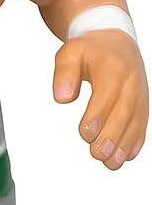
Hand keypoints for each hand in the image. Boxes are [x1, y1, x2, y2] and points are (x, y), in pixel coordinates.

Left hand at [53, 29, 147, 169]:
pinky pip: (142, 123)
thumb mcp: (70, 52)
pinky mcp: (143, 103)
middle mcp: (131, 81)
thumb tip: (62, 98)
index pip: (107, 93)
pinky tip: (125, 156)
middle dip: (112, 135)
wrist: (116, 42)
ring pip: (136, 121)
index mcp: (112, 67)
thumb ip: (64, 73)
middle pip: (124, 111)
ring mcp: (140, 93)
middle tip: (97, 154)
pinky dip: (135, 141)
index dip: (98, 115)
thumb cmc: (89, 50)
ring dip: (124, 144)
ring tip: (110, 163)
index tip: (85, 133)